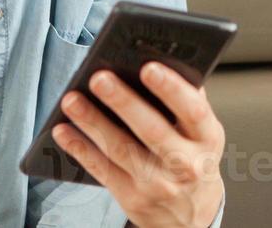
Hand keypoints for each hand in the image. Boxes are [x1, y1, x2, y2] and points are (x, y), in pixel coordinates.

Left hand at [52, 63, 225, 227]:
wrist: (190, 216)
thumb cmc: (194, 160)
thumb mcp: (202, 133)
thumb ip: (188, 100)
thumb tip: (161, 60)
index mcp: (207, 139)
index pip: (193, 110)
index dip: (171, 88)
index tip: (148, 66)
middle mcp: (185, 164)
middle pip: (152, 131)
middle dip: (123, 102)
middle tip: (99, 78)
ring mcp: (157, 184)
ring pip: (120, 149)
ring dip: (92, 122)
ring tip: (71, 99)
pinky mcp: (131, 198)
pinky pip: (101, 169)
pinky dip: (80, 148)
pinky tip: (63, 129)